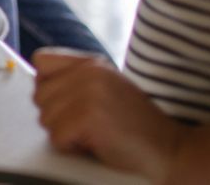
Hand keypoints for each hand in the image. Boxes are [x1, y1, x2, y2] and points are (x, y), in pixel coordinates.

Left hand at [32, 49, 182, 182]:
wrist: (170, 149)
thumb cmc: (138, 126)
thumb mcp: (107, 89)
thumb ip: (76, 81)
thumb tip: (39, 85)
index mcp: (92, 64)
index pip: (42, 61)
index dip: (48, 86)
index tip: (64, 103)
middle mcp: (89, 73)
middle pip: (39, 95)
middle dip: (57, 117)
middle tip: (85, 125)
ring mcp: (89, 93)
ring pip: (45, 118)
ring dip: (65, 135)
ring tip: (92, 134)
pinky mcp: (89, 117)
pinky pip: (57, 138)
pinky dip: (72, 149)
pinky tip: (95, 145)